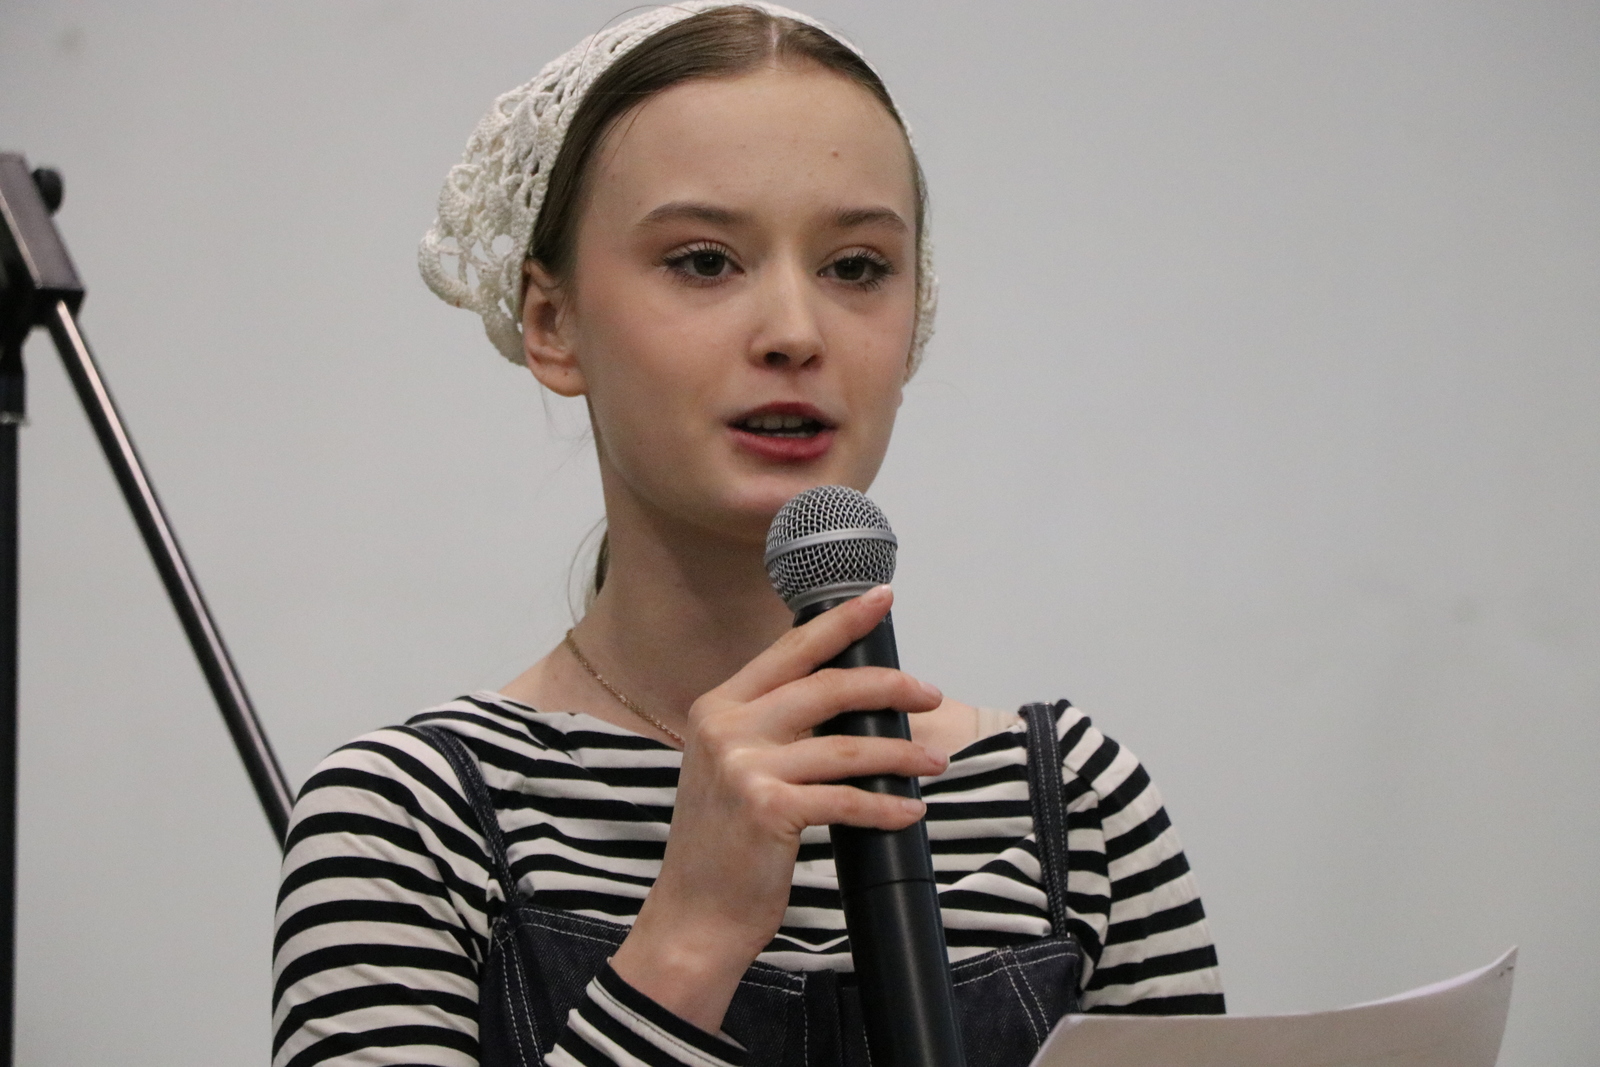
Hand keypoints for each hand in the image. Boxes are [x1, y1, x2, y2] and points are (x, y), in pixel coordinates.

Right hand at [608, 585, 947, 1032]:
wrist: (695, 913)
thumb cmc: (725, 842)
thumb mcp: (732, 766)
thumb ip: (771, 726)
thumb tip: (848, 695)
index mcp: (718, 706)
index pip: (791, 650)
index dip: (841, 621)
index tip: (882, 598)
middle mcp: (726, 727)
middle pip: (826, 687)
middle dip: (889, 686)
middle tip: (930, 694)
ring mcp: (744, 767)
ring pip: (847, 746)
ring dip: (901, 753)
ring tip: (934, 763)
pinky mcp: (767, 809)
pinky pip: (847, 799)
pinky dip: (886, 805)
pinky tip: (909, 811)